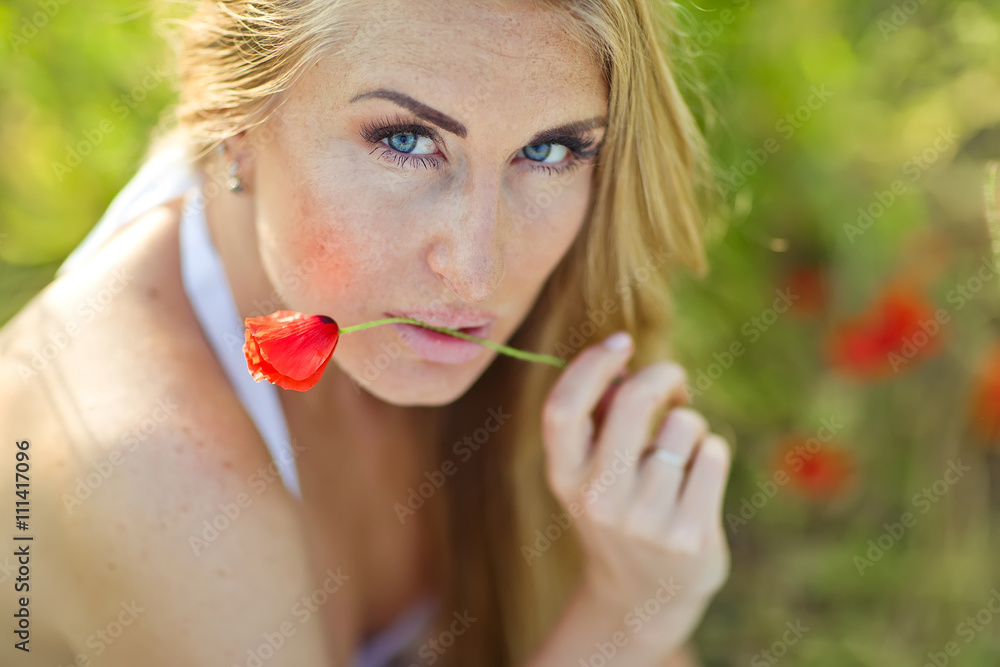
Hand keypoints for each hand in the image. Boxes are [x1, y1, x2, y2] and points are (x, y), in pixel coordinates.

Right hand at [541, 331, 731, 655]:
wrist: (643, 595)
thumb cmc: (620, 508)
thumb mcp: (589, 472)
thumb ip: (598, 420)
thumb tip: (622, 365)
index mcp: (564, 475)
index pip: (564, 408)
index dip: (591, 365)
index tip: (620, 343)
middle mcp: (598, 499)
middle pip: (631, 402)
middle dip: (661, 376)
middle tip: (673, 380)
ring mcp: (644, 520)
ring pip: (683, 426)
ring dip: (690, 426)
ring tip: (681, 453)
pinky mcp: (688, 535)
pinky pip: (714, 455)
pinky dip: (713, 453)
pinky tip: (700, 477)